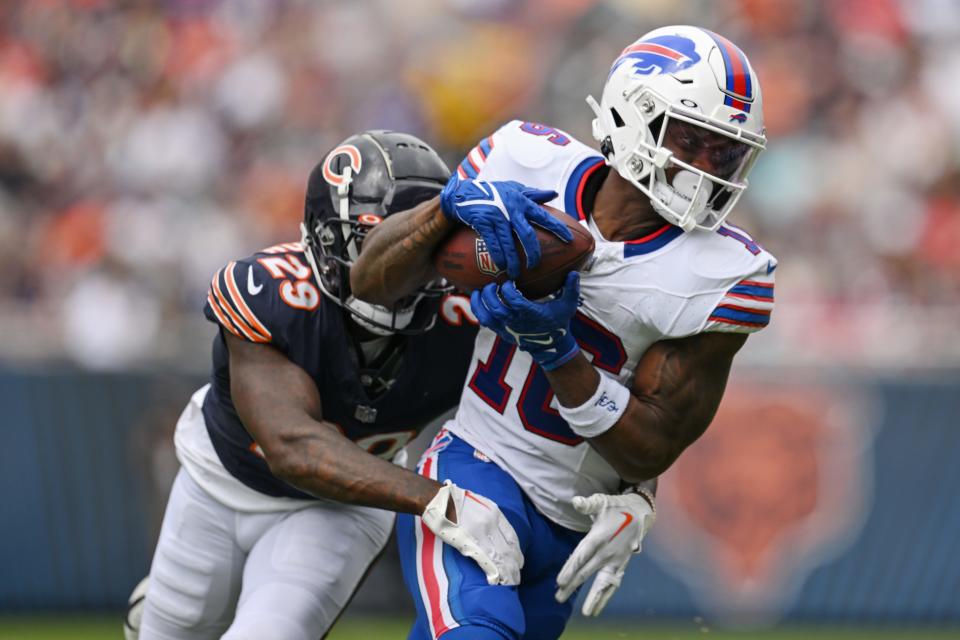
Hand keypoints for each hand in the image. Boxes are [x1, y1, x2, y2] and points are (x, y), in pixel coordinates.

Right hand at [421, 480, 522, 585]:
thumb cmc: (454, 501)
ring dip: (507, 573)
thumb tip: (494, 532)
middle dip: (514, 566)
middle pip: (509, 549)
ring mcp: (480, 533)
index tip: (518, 562)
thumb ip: (489, 517)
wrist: (437, 499)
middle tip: (516, 577)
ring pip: (501, 558)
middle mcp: (491, 523)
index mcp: (494, 513)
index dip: (517, 552)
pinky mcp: (468, 543)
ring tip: (510, 583)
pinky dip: (494, 573)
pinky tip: (496, 581)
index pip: (513, 537)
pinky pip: (486, 561)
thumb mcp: (479, 503)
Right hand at [439, 177, 569, 278]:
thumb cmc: (492, 191)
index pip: (543, 216)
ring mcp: (497, 216)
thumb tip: (554, 194)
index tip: (569, 240)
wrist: (464, 192)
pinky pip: (493, 244)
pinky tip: (502, 266)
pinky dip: (498, 257)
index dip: (557, 228)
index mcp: (522, 201)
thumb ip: (533, 193)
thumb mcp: (513, 188)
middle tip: (535, 265)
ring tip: (515, 273)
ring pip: (510, 243)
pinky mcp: (484, 222)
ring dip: (514, 261)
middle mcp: (512, 208)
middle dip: (533, 253)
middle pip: (528, 234)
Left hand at [470, 271, 580, 370]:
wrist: (551, 346)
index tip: (509, 281)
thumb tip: (574, 273)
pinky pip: (484, 322)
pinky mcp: (501, 332)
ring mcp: (507, 329)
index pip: (514, 302)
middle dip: (491, 294)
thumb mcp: (567, 306)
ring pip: (487, 317)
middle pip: (497, 309)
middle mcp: (516, 323)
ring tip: (478, 291)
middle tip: (491, 284)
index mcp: (531, 315)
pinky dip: (478, 310)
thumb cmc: (558, 322)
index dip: (508, 290)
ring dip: (479, 303)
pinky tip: (478, 299)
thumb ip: (571, 289)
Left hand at [555, 492, 655, 616]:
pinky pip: (614, 583)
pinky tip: (599, 608)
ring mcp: (616, 560)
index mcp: (600, 537)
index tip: (559, 581)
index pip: (582, 556)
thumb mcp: (601, 501)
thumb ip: (587, 504)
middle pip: (587, 571)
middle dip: (573, 585)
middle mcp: (608, 551)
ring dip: (594, 597)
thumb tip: (575, 501)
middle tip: (559, 597)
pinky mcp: (622, 565)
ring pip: (604, 582)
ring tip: (587, 612)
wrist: (640, 513)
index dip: (570, 568)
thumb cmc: (615, 506)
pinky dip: (607, 596)